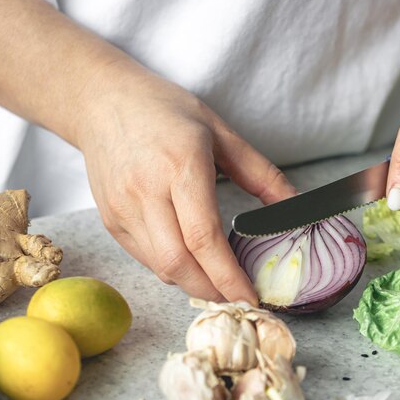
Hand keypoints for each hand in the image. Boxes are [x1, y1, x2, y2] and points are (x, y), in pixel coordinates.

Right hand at [77, 65, 295, 302]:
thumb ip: (262, 174)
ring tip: (219, 281)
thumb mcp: (221, 132)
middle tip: (238, 298)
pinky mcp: (110, 220)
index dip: (228, 276)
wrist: (103, 102)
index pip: (204, 237)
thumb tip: (296, 205)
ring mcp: (123, 209)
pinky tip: (191, 260)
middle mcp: (146, 191)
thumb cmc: (167, 112)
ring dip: (193, 283)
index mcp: (181, 166)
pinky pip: (145, 258)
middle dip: (212, 291)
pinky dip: (172, 268)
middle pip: (179, 264)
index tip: (250, 297)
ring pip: (161, 267)